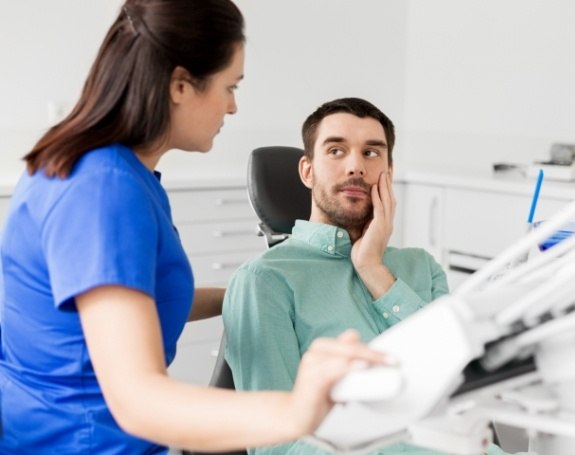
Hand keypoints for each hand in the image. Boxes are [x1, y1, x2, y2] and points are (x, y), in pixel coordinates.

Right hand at [286, 330, 389, 436]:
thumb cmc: (317, 396)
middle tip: (391, 361)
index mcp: (322, 348)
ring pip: (344, 354)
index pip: (351, 342)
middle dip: (373, 353)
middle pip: (349, 346)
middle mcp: (315, 352)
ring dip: (365, 357)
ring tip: (382, 362)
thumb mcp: (337, 377)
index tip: (390, 357)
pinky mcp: (311, 378)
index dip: (372, 348)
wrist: (296, 416)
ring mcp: (312, 363)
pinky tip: (362, 367)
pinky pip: (334, 369)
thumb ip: (347, 363)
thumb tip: (360, 345)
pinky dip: (349, 367)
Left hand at [351, 171, 395, 297]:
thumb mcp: (365, 233)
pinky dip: (378, 197)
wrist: (366, 265)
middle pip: (390, 198)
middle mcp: (388, 222)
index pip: (388, 203)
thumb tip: (362, 216)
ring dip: (385, 187)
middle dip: (389, 184)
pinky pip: (379, 208)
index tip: (385, 178)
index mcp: (385, 224)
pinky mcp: (380, 227)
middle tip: (387, 171)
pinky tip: (375, 188)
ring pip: (387, 201)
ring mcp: (385, 224)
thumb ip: (366, 224)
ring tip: (382, 174)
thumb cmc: (363, 252)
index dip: (387, 190)